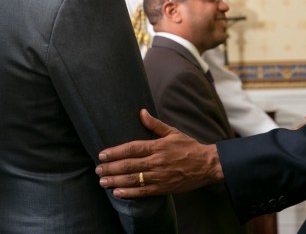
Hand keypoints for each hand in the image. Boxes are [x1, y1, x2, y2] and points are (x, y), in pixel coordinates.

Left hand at [96, 109, 223, 197]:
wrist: (207, 165)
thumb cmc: (189, 147)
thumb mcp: (173, 132)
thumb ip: (155, 124)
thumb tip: (141, 112)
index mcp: (158, 146)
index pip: (132, 148)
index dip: (115, 152)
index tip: (102, 154)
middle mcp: (157, 161)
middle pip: (129, 165)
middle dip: (111, 168)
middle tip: (98, 169)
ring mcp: (160, 176)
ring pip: (133, 179)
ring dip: (115, 181)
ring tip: (103, 181)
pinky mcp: (164, 188)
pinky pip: (143, 192)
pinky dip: (129, 193)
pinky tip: (117, 192)